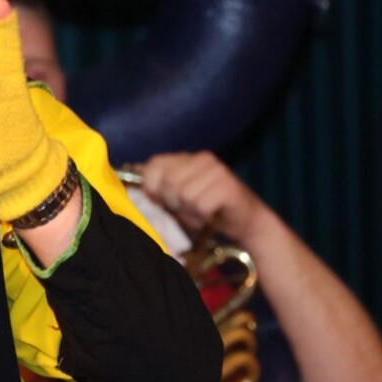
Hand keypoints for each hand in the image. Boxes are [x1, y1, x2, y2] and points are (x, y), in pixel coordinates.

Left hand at [136, 151, 267, 245]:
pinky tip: (211, 217)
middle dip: (174, 204)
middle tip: (189, 210)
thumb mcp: (178, 200)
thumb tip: (133, 191)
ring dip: (190, 213)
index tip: (160, 202)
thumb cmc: (207, 213)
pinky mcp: (228, 185)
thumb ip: (158, 192)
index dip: (152, 187)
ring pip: (184, 194)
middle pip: (168, 182)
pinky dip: (202, 217)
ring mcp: (216, 170)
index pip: (155, 164)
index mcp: (185, 158)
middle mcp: (200, 158)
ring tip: (201, 214)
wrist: (248, 224)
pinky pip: (200, 204)